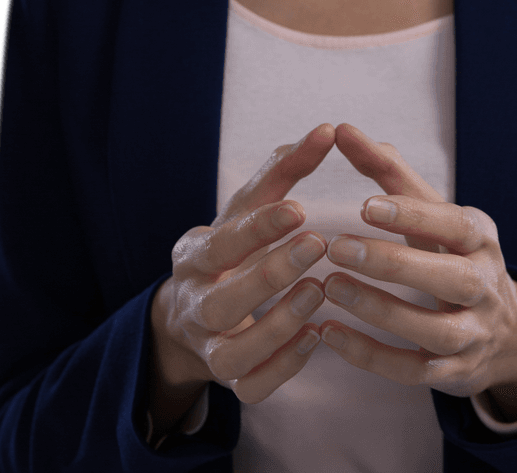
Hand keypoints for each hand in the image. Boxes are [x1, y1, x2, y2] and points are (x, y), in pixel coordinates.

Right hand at [149, 123, 335, 434]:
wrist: (190, 312)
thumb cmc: (231, 246)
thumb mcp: (247, 207)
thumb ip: (284, 171)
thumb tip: (326, 129)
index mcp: (194, 256)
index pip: (224, 242)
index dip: (259, 227)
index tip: (300, 207)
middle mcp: (194, 305)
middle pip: (221, 301)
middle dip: (268, 275)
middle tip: (316, 245)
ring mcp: (210, 348)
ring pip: (234, 353)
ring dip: (277, 324)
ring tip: (319, 292)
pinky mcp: (231, 381)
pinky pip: (252, 387)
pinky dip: (283, 367)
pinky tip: (317, 337)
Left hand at [318, 124, 516, 419]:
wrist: (504, 331)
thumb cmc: (452, 253)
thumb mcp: (434, 212)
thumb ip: (389, 173)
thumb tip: (342, 130)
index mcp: (479, 237)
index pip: (452, 224)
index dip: (412, 215)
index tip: (367, 204)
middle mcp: (484, 285)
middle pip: (447, 278)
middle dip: (392, 264)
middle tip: (337, 247)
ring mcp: (473, 334)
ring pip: (430, 331)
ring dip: (377, 310)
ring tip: (328, 286)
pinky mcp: (454, 374)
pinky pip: (412, 371)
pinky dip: (369, 356)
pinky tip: (327, 332)